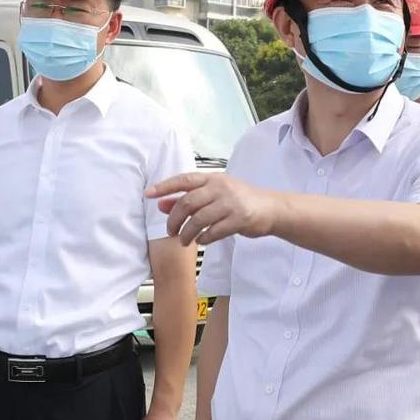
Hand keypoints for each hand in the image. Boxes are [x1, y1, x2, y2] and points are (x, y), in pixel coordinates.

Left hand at [146, 173, 277, 245]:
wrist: (271, 208)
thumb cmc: (240, 200)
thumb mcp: (214, 195)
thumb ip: (188, 198)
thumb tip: (161, 204)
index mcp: (213, 179)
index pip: (184, 180)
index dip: (164, 187)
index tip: (148, 194)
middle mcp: (221, 188)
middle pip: (187, 203)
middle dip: (174, 220)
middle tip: (170, 231)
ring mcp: (231, 203)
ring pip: (198, 219)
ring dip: (187, 233)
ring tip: (184, 240)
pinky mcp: (239, 219)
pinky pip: (213, 232)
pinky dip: (203, 239)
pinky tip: (202, 240)